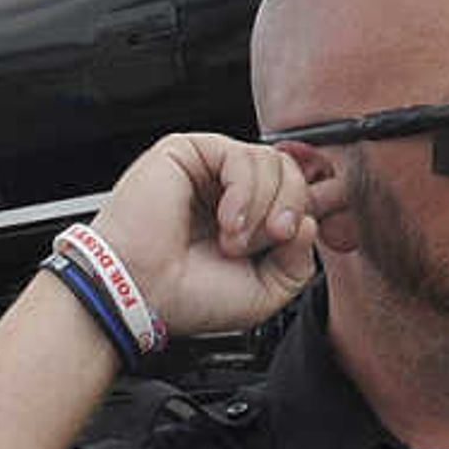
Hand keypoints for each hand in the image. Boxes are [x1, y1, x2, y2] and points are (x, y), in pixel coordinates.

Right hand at [84, 132, 317, 338]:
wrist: (140, 294)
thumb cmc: (186, 296)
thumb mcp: (265, 292)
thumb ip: (298, 261)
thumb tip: (308, 224)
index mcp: (245, 218)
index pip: (295, 194)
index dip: (304, 213)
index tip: (290, 241)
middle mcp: (227, 190)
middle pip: (290, 172)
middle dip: (289, 210)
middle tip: (269, 241)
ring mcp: (207, 170)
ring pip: (272, 162)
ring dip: (263, 207)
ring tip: (232, 240)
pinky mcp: (187, 152)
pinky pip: (242, 154)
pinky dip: (245, 191)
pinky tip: (226, 220)